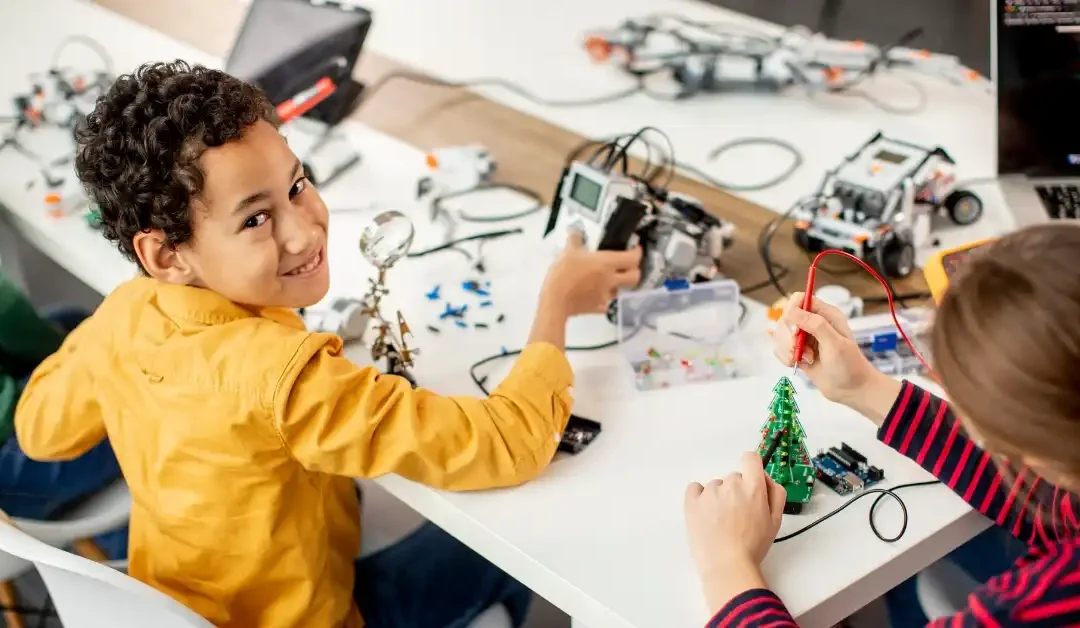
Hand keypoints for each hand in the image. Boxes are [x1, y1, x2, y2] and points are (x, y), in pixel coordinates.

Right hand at [540, 231, 641, 316]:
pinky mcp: (597, 308)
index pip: (633, 258)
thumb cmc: (564, 274)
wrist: (555, 301)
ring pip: (620, 291)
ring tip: (607, 280)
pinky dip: (603, 300)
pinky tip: (595, 296)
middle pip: (635, 277)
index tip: (635, 249)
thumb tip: (575, 232)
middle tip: (628, 266)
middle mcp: (610, 280)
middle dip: (635, 271)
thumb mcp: (568, 251)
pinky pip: (605, 304)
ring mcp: (605, 296)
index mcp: (606, 263)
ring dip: (617, 285)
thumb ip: (575, 240)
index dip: (637, 253)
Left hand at [684, 453, 785, 609]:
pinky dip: (699, 497)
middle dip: (737, 492)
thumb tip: (765, 479)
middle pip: (734, 477)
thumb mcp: (775, 521)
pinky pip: (695, 489)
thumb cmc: (753, 546)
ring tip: (720, 522)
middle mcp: (731, 484)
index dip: (751, 468)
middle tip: (738, 516)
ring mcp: (709, 492)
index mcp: (754, 487)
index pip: (751, 458)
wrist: (727, 566)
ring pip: (715, 486)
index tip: (749, 482)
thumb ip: (775, 494)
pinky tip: (705, 514)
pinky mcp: (691, 501)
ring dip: (718, 498)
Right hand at [770, 292, 882, 404]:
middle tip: (799, 350)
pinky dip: (785, 358)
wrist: (851, 390)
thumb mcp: (835, 343)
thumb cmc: (849, 366)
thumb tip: (791, 311)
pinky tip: (799, 364)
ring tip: (805, 359)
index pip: (798, 299)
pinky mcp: (797, 352)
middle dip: (787, 336)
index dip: (791, 311)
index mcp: (825, 315)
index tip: (795, 331)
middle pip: (784, 318)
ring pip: (779, 335)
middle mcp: (812, 323)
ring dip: (787, 350)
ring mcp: (803, 338)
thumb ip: (815, 325)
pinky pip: (779, 349)